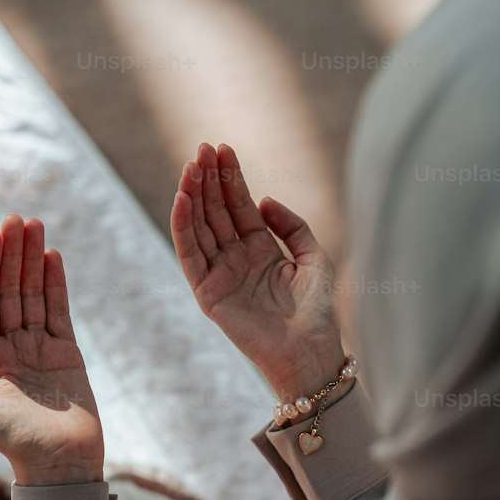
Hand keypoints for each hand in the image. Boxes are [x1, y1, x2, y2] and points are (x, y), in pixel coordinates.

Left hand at [0, 215, 103, 485]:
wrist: (59, 464)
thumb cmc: (12, 440)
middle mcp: (11, 347)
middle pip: (10, 290)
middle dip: (12, 254)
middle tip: (16, 218)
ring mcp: (40, 347)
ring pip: (34, 294)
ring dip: (32, 259)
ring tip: (34, 225)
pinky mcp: (67, 352)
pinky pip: (59, 310)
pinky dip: (56, 282)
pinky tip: (51, 255)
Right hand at [170, 142, 344, 403]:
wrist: (311, 352)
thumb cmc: (318, 310)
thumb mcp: (314, 257)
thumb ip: (292, 226)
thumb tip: (262, 200)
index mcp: (260, 249)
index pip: (237, 205)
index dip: (229, 177)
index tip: (222, 148)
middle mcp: (236, 259)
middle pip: (215, 211)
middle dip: (208, 179)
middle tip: (201, 148)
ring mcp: (220, 275)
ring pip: (200, 228)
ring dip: (192, 196)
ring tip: (190, 167)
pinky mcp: (208, 294)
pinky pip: (191, 256)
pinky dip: (183, 228)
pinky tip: (182, 201)